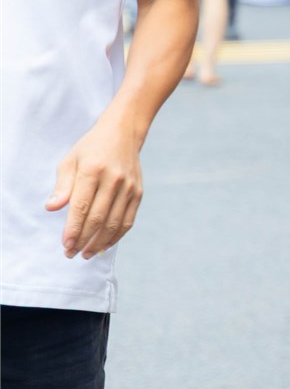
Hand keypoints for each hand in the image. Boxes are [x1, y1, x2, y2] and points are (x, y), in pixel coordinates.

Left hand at [46, 120, 144, 259]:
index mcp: (93, 170)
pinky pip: (128, 220)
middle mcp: (114, 179)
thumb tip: (52, 208)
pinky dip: (117, 236)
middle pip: (98, 218)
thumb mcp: (70, 161)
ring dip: (99, 242)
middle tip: (71, 254)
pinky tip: (105, 245)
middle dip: (83, 239)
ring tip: (86, 254)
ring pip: (114, 222)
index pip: (81, 206)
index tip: (65, 245)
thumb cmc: (91, 149)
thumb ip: (62, 186)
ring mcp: (129, 187)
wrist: (123, 134)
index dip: (73, 229)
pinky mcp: (138, 192)